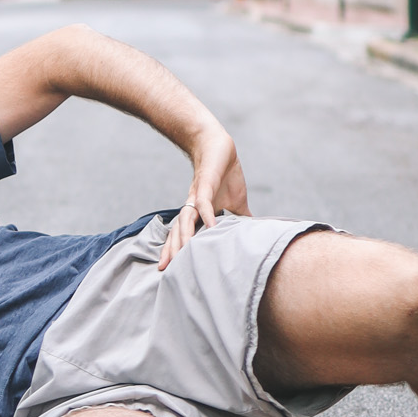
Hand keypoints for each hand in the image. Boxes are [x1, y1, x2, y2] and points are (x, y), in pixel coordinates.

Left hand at [158, 118, 249, 269]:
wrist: (219, 146)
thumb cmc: (225, 174)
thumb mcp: (236, 203)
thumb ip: (240, 220)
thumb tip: (252, 235)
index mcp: (198, 212)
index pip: (184, 234)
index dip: (175, 250)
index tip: (168, 269)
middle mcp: (193, 205)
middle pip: (179, 230)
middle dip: (172, 249)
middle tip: (165, 269)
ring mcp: (199, 194)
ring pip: (186, 218)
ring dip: (184, 236)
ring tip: (183, 255)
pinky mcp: (206, 183)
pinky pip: (204, 201)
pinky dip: (207, 214)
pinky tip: (211, 227)